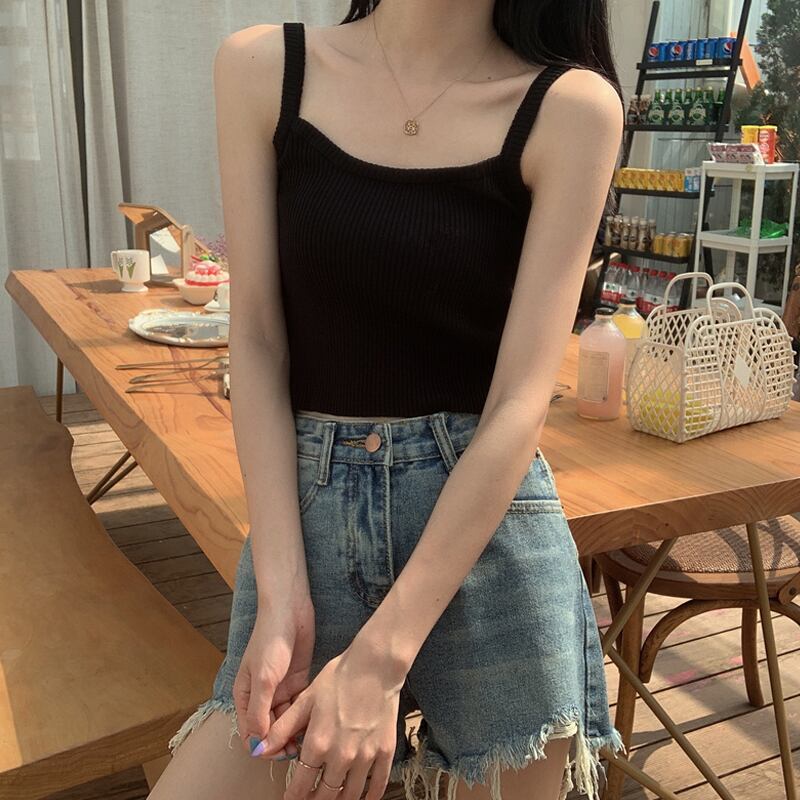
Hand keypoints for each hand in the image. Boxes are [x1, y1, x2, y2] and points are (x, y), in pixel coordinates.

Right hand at [232, 594, 315, 757]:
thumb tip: (256, 744)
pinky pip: (299, 705)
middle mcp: (261, 696)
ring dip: (294, 731)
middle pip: (269, 729)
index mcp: (245, 696)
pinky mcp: (297, 680)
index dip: (262, 746)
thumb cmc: (271, 639)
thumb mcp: (264, 678)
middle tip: (298, 751)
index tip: (279, 754)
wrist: (290, 610)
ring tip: (308, 740)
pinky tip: (314, 723)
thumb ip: (259, 711)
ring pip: (286, 720)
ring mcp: (280, 688)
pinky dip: (304, 716)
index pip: (250, 732)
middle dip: (281, 742)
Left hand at [251, 640, 404, 799]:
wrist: (375, 666)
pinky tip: (364, 798)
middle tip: (311, 799)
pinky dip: (370, 797)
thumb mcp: (306, 700)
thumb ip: (282, 729)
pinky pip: (378, 785)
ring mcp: (365, 755)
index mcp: (318, 744)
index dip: (294, 797)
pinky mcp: (385, 751)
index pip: (300, 785)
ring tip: (334, 799)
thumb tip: (259, 750)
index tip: (292, 798)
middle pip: (325, 794)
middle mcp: (341, 755)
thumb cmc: (339, 678)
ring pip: (351, 795)